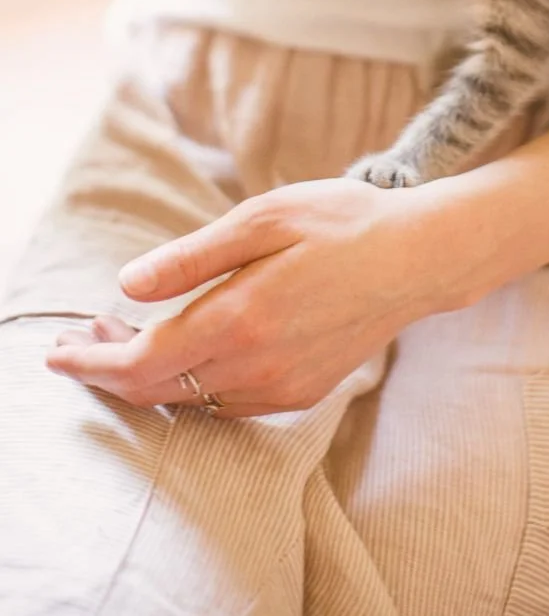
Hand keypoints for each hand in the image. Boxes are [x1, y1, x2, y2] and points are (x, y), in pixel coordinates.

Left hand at [45, 180, 456, 417]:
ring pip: (191, 401)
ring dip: (152, 375)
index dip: (90, 363)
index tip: (57, 353)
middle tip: (85, 334)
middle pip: (157, 390)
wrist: (420, 259)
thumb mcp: (265, 216)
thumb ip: (193, 256)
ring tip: (130, 333)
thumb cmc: (343, 222)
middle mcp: (257, 367)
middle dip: (111, 368)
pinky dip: (194, 384)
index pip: (140, 362)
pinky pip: (228, 403)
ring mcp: (281, 387)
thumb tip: (127, 285)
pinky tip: (192, 349)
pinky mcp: (301, 393)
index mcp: (240, 318)